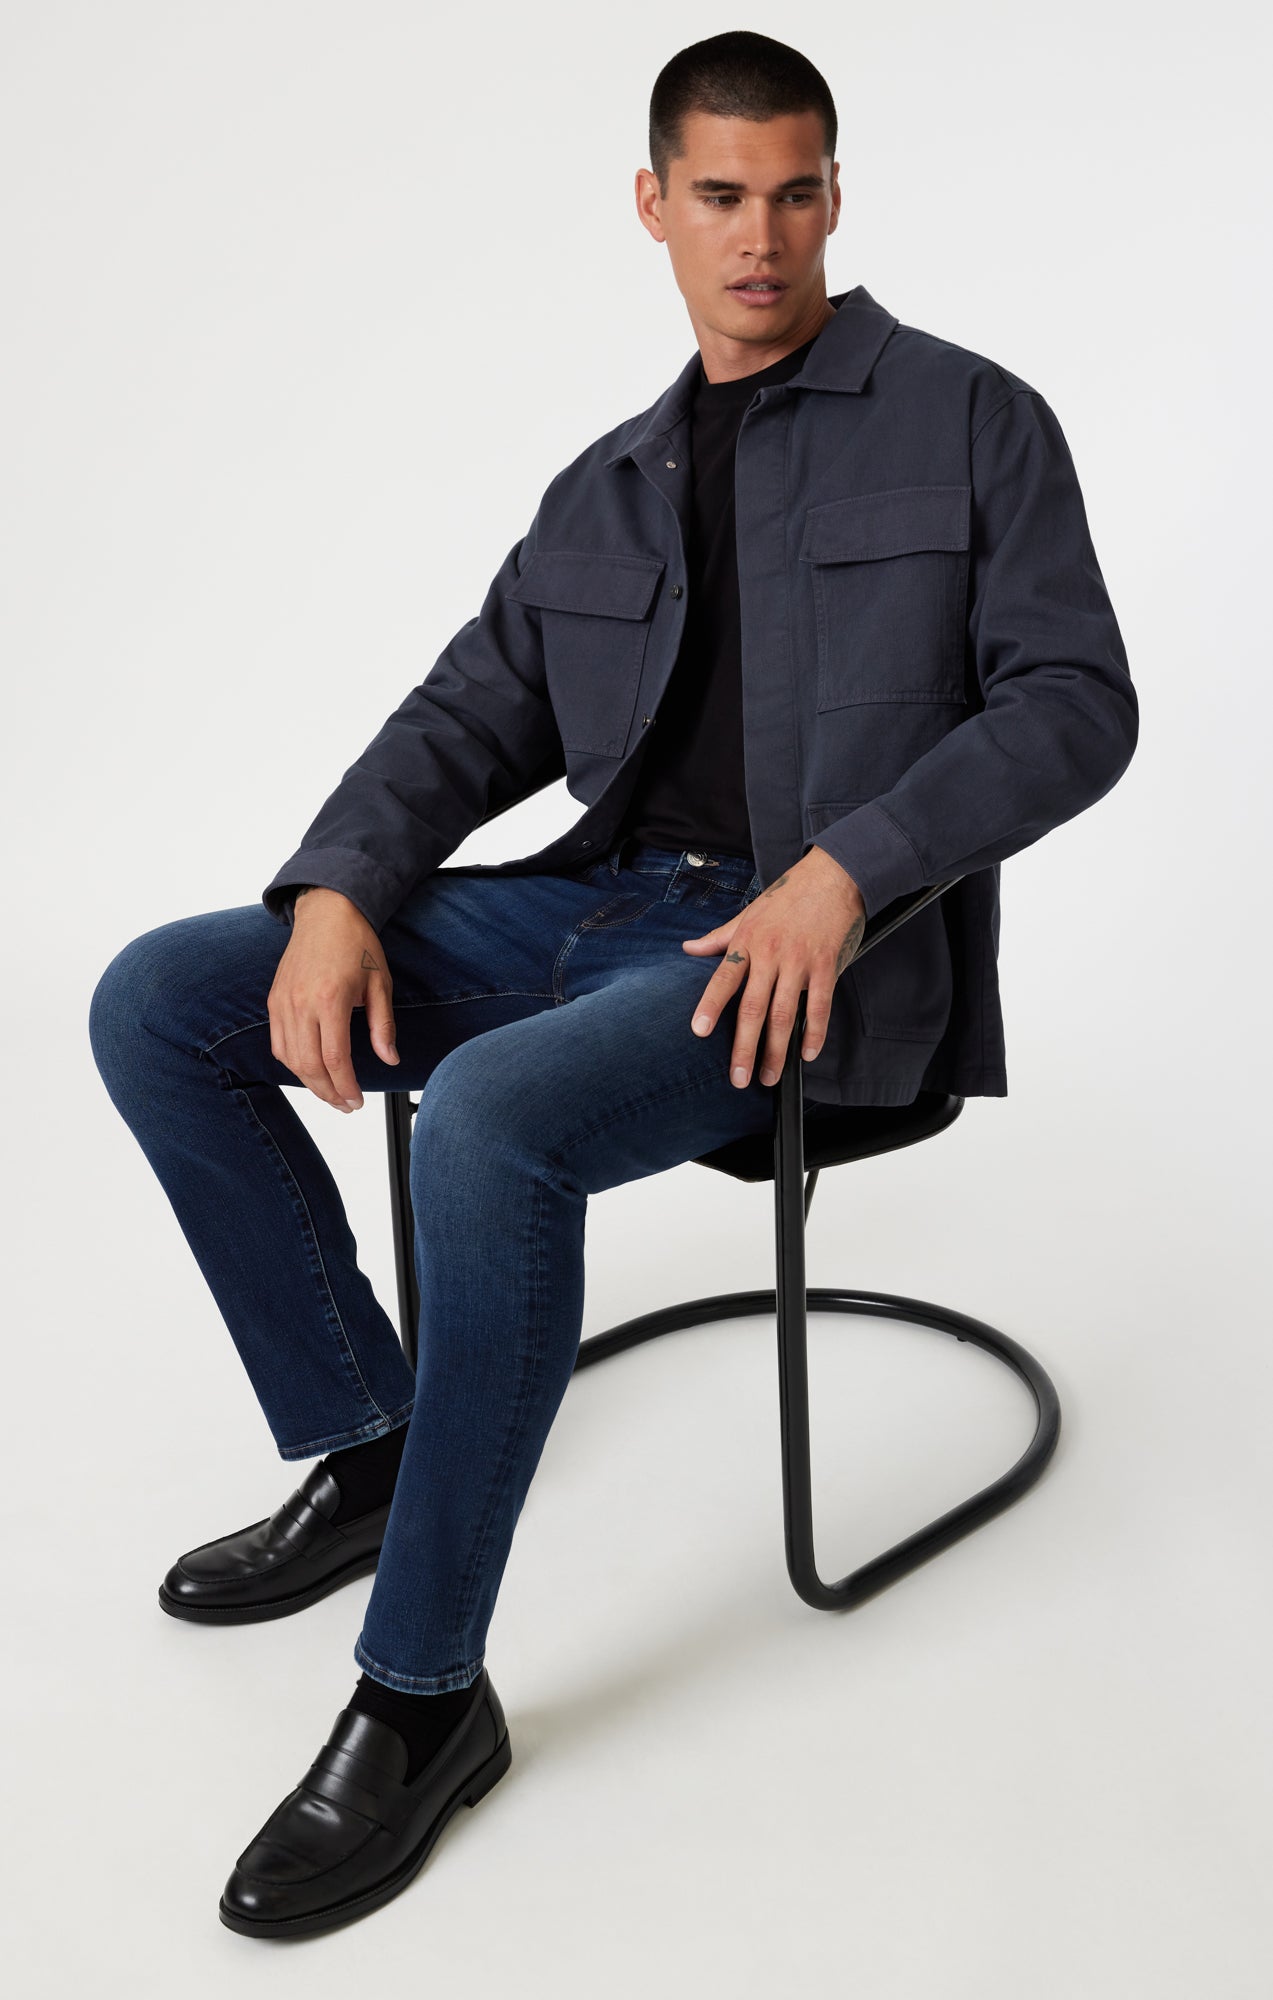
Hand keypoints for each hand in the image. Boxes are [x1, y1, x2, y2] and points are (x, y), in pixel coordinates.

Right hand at [267, 888, 398, 1111]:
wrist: (327, 912)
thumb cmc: (356, 943)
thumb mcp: (380, 983)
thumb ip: (383, 1025)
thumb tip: (389, 1058)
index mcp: (330, 999)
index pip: (334, 1058)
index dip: (346, 1086)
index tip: (357, 1101)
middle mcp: (301, 1003)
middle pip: (308, 1065)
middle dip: (328, 1092)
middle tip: (347, 1104)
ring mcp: (283, 1002)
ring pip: (290, 1059)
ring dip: (310, 1082)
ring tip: (331, 1092)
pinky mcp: (274, 1001)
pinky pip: (278, 1043)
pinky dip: (293, 1063)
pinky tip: (310, 1070)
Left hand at [681, 847, 865, 1087]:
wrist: (833, 876)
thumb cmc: (788, 896)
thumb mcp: (748, 913)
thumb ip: (719, 937)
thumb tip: (688, 949)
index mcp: (748, 942)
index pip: (723, 979)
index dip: (711, 1006)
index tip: (699, 1032)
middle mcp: (771, 954)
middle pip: (753, 1008)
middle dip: (745, 1047)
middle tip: (738, 1077)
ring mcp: (800, 961)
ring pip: (785, 1014)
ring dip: (777, 1050)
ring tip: (769, 1075)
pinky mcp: (826, 966)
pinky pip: (819, 1005)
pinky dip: (814, 1032)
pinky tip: (806, 1053)